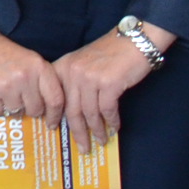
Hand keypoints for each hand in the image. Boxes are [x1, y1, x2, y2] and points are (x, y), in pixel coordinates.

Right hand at [0, 14, 63, 121]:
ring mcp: (6, 86)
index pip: (56, 99)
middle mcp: (25, 77)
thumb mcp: (27, 59)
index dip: (55, 115)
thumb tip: (48, 109)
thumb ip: (40, 80)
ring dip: (11, 106)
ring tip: (3, 90)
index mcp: (39, 66)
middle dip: (29, 108)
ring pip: (17, 112)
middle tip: (19, 98)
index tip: (52, 123)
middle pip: (36, 110)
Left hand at [51, 22, 174, 152]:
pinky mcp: (109, 83)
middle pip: (71, 110)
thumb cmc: (110, 53)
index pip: (54, 97)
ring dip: (96, 130)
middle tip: (82, 147)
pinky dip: (111, 121)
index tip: (54, 129)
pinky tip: (114, 128)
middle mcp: (73, 72)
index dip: (55, 116)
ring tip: (100, 141)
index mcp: (63, 67)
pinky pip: (107, 110)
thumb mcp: (83, 62)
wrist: (134, 40)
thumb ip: (73, 81)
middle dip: (77, 132)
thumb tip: (70, 110)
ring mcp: (90, 78)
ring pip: (89, 113)